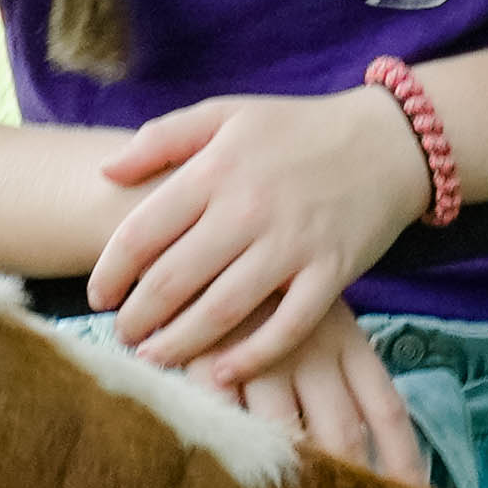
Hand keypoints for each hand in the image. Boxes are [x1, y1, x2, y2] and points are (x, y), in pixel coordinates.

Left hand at [88, 80, 434, 367]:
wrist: (389, 141)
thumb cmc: (298, 129)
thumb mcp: (227, 114)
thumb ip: (162, 138)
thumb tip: (105, 171)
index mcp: (216, 169)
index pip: (143, 232)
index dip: (111, 272)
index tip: (98, 297)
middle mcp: (250, 209)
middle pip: (175, 279)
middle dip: (138, 317)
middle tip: (121, 338)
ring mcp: (293, 244)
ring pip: (223, 310)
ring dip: (180, 343)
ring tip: (154, 358)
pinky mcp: (332, 273)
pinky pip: (288, 327)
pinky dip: (253, 356)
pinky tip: (222, 373)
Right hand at [201, 303, 429, 479]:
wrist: (192, 237)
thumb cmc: (263, 293)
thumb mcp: (315, 319)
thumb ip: (341, 376)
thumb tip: (363, 448)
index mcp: (346, 340)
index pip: (386, 411)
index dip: (404, 463)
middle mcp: (310, 351)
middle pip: (343, 435)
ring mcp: (258, 357)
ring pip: (287, 438)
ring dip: (296, 485)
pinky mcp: (205, 363)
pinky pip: (226, 425)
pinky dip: (235, 461)